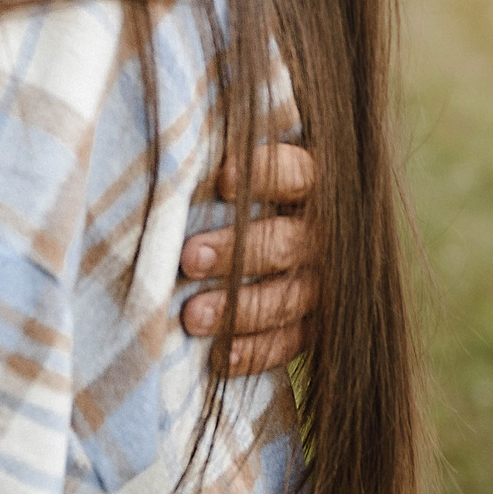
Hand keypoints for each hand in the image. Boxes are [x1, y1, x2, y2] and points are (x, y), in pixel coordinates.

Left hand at [179, 142, 317, 375]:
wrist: (255, 242)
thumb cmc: (222, 194)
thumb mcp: (229, 167)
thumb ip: (213, 155)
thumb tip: (170, 135)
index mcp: (310, 183)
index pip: (299, 173)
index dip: (267, 175)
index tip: (223, 182)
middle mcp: (322, 232)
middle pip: (289, 241)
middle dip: (238, 252)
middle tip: (189, 259)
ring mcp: (322, 281)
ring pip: (292, 296)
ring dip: (242, 309)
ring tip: (193, 316)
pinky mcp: (315, 324)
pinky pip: (293, 341)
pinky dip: (256, 352)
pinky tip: (220, 358)